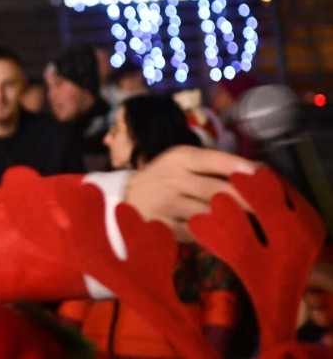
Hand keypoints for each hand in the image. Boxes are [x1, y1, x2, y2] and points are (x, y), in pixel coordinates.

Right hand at [124, 145, 256, 240]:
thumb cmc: (163, 178)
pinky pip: (199, 233)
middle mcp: (173, 179)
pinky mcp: (166, 227)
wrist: (125, 199)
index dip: (240, 167)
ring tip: (260, 227)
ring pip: (210, 214)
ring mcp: (168, 205)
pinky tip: (234, 239)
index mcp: (179, 158)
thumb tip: (258, 171)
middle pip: (218, 190)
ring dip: (237, 222)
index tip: (262, 175)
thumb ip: (213, 164)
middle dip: (248, 201)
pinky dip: (218, 237)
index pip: (213, 160)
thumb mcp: (181, 161)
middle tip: (272, 209)